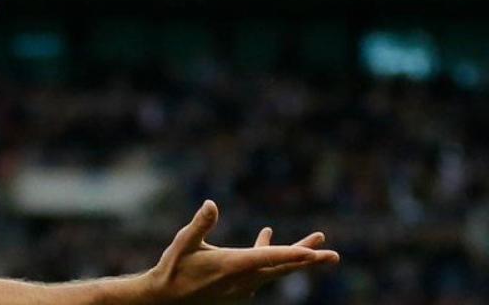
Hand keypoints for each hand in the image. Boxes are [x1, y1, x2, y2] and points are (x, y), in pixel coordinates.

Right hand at [138, 200, 338, 303]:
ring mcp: (242, 285)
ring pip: (276, 268)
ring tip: (317, 241)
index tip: (316, 253)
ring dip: (296, 255)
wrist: (165, 299)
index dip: (293, 254)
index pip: (269, 258)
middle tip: (333, 255)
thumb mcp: (183, 243)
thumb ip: (200, 224)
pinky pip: (262, 269)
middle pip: (283, 268)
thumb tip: (211, 204)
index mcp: (232, 265)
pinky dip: (271, 255)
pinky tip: (267, 235)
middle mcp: (243, 278)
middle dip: (309, 260)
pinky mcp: (238, 285)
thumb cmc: (172, 269)